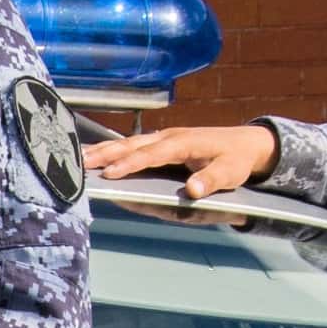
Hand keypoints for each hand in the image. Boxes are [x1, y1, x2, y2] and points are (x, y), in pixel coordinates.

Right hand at [81, 121, 279, 199]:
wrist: (246, 143)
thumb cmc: (236, 160)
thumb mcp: (231, 172)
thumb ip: (211, 180)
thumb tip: (192, 190)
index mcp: (183, 142)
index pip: (152, 154)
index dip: (130, 164)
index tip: (110, 173)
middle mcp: (169, 137)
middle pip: (132, 144)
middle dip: (106, 153)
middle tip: (81, 162)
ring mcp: (163, 138)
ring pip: (129, 142)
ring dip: (104, 150)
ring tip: (80, 158)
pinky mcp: (161, 142)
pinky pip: (133, 145)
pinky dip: (113, 149)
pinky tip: (97, 154)